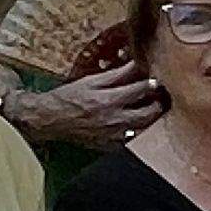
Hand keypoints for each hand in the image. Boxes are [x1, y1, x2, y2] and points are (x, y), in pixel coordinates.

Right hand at [14, 61, 162, 149]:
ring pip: (144, 129)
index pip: (141, 90)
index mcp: (109, 101)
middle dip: (158, 104)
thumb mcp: (91, 81)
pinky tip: (137, 125)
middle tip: (161, 97)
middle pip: (148, 113)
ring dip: (151, 119)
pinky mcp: (110, 146)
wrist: (50, 119)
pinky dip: (138, 132)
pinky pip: (132, 141)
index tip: (156, 81)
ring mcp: (113, 136)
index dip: (152, 84)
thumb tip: (135, 64)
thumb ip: (116, 74)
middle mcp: (113, 120)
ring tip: (152, 110)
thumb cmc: (69, 97)